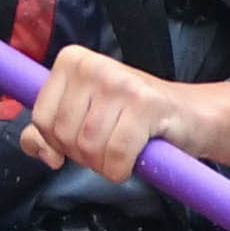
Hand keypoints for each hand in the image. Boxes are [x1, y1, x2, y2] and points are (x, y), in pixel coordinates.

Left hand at [20, 49, 229, 185]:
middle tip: (108, 146)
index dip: (58, 143)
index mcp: (72, 61)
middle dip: (84, 155)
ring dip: (104, 164)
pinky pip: (117, 154)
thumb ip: (47, 131)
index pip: (41, 119)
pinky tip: (133, 158)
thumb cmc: (131, 116)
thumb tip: (40, 151)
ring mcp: (120, 81)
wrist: (188, 114)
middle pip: (64, 134)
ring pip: (89, 147)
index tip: (80, 141)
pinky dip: (121, 169)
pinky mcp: (146, 103)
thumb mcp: (83, 116)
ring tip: (121, 150)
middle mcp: (93, 65)